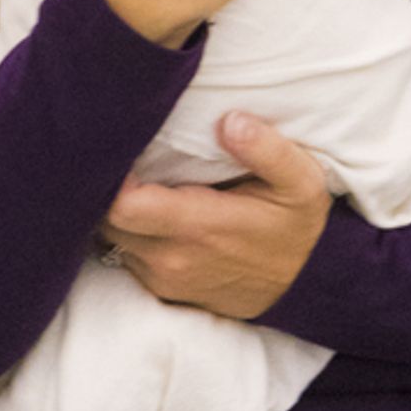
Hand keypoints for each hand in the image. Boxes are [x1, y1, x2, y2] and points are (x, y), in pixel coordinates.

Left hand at [98, 112, 330, 320]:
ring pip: (112, 238)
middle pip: (106, 220)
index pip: (122, 206)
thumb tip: (231, 121)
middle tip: (123, 154)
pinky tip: (149, 208)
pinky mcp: (162, 290)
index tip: (125, 145)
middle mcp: (172, 257)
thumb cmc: (297, 226)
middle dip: (106, 188)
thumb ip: (269, 151)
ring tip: (135, 178)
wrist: (305, 286)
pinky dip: (129, 232)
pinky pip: (125, 256)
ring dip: (117, 210)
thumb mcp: (301, 183)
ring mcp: (164, 278)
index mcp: (199, 226)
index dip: (111, 175)